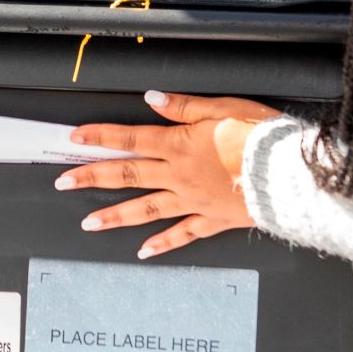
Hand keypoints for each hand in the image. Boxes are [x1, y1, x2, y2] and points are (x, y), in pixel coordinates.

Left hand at [61, 91, 282, 258]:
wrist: (289, 174)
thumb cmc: (261, 137)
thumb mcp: (224, 108)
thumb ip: (185, 107)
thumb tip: (152, 99)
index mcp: (179, 145)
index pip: (130, 139)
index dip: (100, 136)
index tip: (74, 138)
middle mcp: (179, 175)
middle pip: (127, 175)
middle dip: (91, 177)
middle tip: (62, 183)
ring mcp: (193, 201)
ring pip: (145, 209)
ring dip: (115, 216)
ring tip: (88, 223)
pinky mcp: (213, 219)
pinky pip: (182, 234)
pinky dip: (162, 244)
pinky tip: (143, 252)